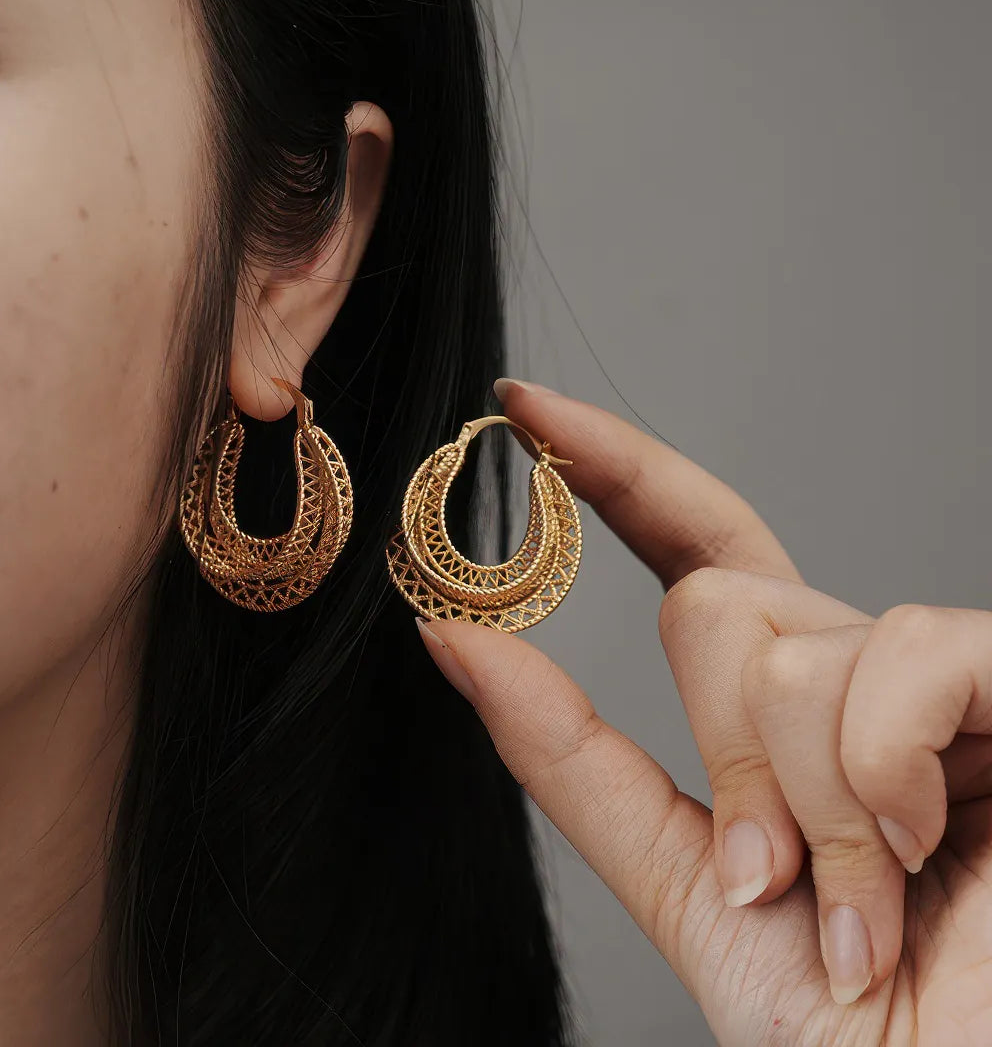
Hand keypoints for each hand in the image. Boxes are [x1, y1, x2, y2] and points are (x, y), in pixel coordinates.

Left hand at [417, 379, 991, 1046]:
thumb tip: (452, 637)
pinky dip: (876, 770)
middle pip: (720, 600)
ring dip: (802, 800)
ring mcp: (947, 678)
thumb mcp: (686, 884)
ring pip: (793, 636)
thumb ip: (572, 758)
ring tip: (864, 907)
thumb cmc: (852, 1028)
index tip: (521, 410)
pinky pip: (906, 647)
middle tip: (777, 880)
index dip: (610, 471)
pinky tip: (924, 851)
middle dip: (723, 746)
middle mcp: (867, 674)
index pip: (694, 551)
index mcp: (794, 715)